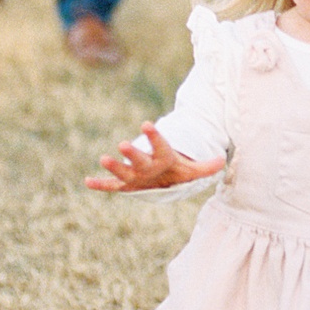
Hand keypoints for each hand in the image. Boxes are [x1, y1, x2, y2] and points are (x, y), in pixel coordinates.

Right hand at [85, 123, 225, 193]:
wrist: (161, 174)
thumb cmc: (176, 171)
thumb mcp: (192, 170)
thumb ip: (206, 167)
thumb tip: (222, 162)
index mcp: (163, 157)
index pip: (160, 145)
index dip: (155, 136)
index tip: (148, 123)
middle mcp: (146, 163)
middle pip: (139, 158)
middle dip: (132, 153)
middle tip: (123, 144)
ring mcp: (135, 173)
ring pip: (124, 170)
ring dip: (115, 166)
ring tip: (103, 158)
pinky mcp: (127, 184)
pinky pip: (112, 186)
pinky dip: (101, 185)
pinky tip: (87, 182)